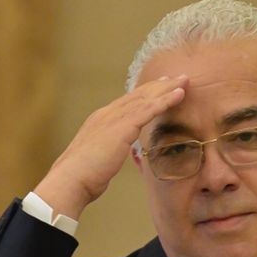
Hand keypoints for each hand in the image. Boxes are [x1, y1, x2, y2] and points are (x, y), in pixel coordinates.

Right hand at [34, 75, 187, 218]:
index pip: (126, 103)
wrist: (71, 179)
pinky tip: (179, 94)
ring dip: (167, 88)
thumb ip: (106, 153)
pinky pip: (149, 108)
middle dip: (158, 85)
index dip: (144, 94)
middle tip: (176, 77)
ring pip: (146, 98)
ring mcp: (114, 118)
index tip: (158, 87)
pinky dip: (165, 99)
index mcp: (100, 121)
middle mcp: (107, 114)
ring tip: (185, 80)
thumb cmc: (82, 177)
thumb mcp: (97, 160)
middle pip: (138, 95)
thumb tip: (110, 158)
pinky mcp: (123, 126)